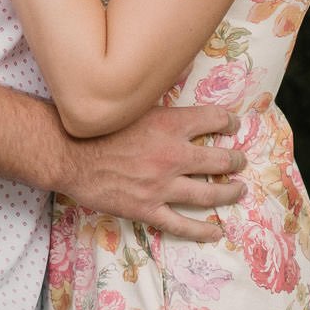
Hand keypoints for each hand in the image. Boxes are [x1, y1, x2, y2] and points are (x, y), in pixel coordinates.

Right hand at [59, 105, 245, 242]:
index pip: (215, 119)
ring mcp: (162, 185)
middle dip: (235, 160)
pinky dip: (202, 230)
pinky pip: (182, 224)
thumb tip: (183, 78)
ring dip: (229, 192)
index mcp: (170, 125)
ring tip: (239, 190)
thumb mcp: (133, 104)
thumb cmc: (97, 127)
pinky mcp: (148, 209)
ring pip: (209, 193)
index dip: (230, 121)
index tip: (233, 124)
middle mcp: (172, 155)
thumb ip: (160, 100)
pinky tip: (216, 231)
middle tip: (240, 160)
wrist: (68, 154)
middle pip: (220, 159)